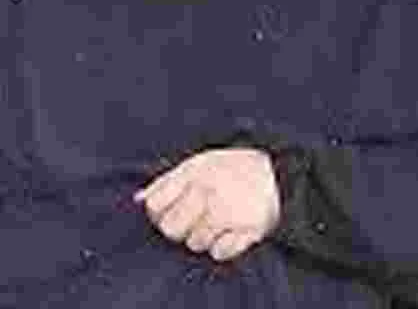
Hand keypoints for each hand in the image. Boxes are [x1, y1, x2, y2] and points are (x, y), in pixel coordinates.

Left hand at [134, 147, 280, 261]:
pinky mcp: (247, 231)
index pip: (155, 205)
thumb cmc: (233, 168)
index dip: (159, 211)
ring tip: (216, 222)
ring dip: (202, 237)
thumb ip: (167, 181)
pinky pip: (219, 253)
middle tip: (193, 219)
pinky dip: (222, 247)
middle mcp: (208, 193)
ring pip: (194, 244)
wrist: (279, 174)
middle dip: (178, 228)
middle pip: (171, 230)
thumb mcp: (199, 163)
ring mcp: (228, 213)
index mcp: (194, 173)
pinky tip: (229, 232)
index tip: (170, 209)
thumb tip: (138, 199)